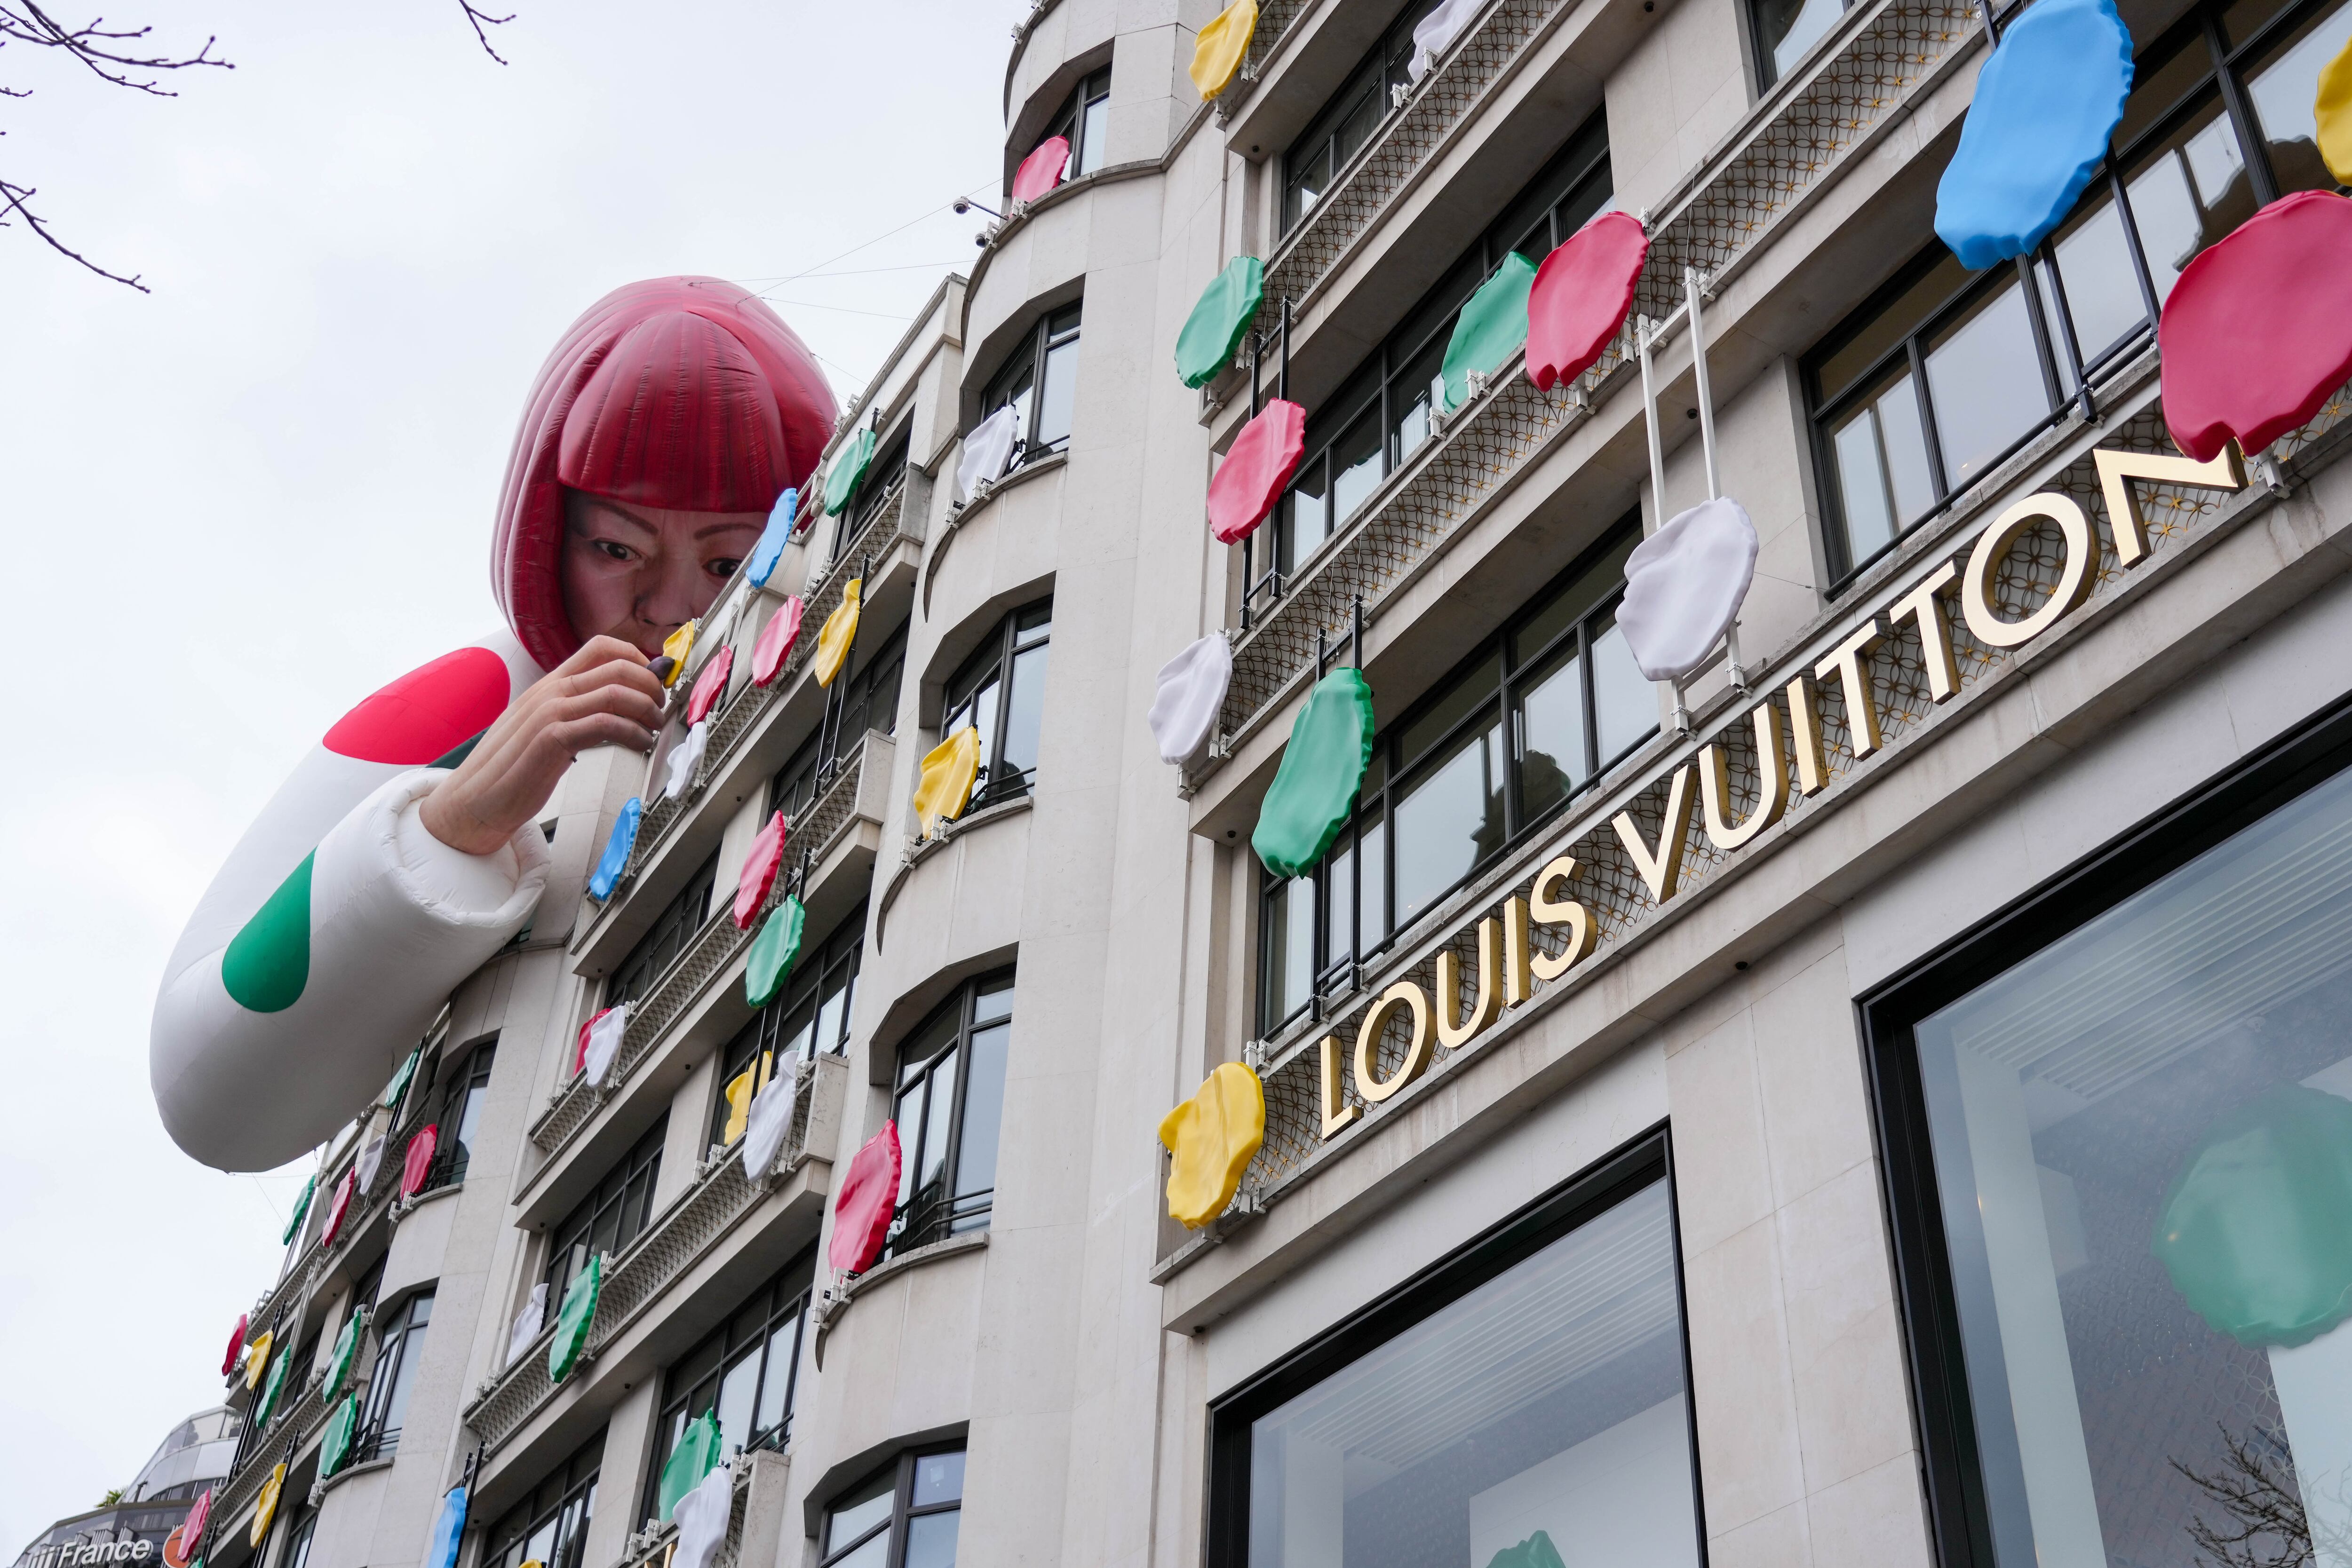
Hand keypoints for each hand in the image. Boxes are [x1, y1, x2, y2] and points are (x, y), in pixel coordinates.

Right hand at [419, 637, 665, 855]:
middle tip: (660, 708)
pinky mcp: (551, 740)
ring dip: (647, 710)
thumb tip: (622, 701)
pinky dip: (633, 733)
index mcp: (549, 684)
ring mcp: (549, 714)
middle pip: (617, 667)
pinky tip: (639, 745)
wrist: (473, 801)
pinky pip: (605, 724)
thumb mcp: (546, 727)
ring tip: (653, 729)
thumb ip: (580, 710)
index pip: (600, 647)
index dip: (637, 657)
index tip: (655, 680)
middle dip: (652, 685)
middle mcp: (550, 692)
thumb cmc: (512, 767)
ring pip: (615, 693)